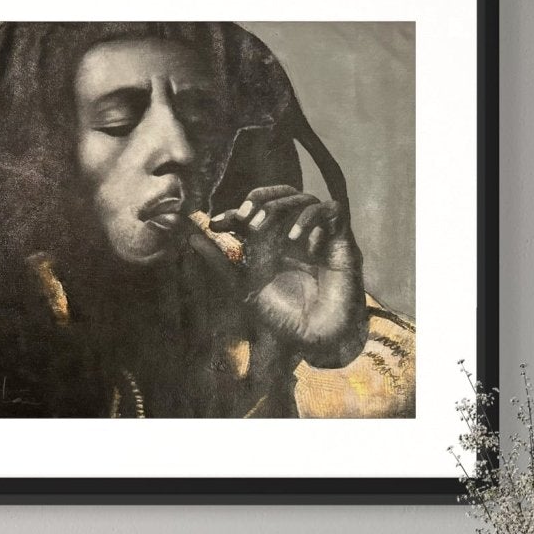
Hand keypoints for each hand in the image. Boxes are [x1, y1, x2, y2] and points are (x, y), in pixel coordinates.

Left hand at [204, 185, 369, 368]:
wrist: (316, 338)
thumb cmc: (283, 317)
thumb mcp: (244, 290)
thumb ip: (222, 264)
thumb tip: (193, 238)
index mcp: (272, 243)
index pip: (254, 214)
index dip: (235, 213)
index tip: (215, 225)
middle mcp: (294, 234)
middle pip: (280, 195)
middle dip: (260, 200)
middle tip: (244, 218)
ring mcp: (318, 235)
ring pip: (304, 198)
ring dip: (281, 207)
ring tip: (264, 228)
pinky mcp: (341, 239)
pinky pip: (330, 210)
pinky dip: (310, 219)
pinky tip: (297, 240)